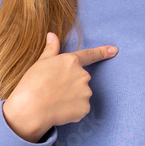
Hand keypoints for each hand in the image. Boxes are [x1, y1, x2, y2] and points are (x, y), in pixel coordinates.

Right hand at [3, 32, 117, 142]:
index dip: (103, 52)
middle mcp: (82, 75)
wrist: (30, 109)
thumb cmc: (32, 84)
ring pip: (81, 94)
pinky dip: (72, 110)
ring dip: (72, 97)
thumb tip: (52, 35)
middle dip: (71, 84)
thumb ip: (51, 50)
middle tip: (54, 89)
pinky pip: (80, 108)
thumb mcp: (41, 63)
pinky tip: (59, 110)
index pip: (90, 55)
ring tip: (54, 101)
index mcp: (71, 61)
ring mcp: (85, 92)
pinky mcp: (85, 108)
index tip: (114, 50)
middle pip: (81, 79)